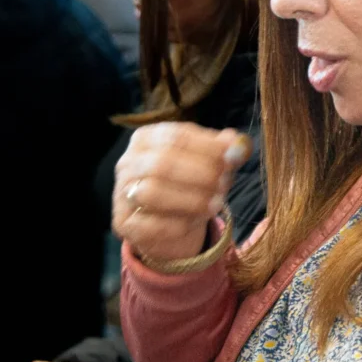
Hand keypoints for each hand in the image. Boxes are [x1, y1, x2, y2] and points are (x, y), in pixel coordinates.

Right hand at [114, 122, 250, 262]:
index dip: (208, 147)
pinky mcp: (124, 223)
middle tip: (225, 184)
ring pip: (153, 193)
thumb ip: (223, 151)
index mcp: (146, 138)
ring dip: (191, 200)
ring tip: (217, 205)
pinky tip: (197, 222)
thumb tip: (239, 144)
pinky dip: (178, 224)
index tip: (233, 157)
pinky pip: (150, 225)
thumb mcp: (207, 161)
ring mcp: (121, 193)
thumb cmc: (189, 182)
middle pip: (162, 163)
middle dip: (200, 174)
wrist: (168, 221)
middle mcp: (127, 163)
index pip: (176, 136)